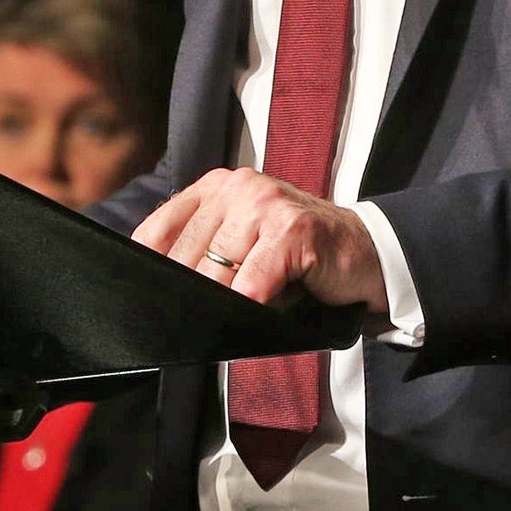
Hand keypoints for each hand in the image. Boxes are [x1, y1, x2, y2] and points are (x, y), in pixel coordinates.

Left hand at [130, 167, 388, 313]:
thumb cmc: (298, 255)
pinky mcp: (293, 227)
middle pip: (185, 255)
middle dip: (188, 295)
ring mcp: (266, 202)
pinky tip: (254, 314)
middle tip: (188, 324)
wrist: (364, 251)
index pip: (158, 230)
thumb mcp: (244, 243)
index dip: (148, 271)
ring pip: (216, 269)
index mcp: (215, 187)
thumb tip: (163, 294)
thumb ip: (206, 254)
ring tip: (227, 319)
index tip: (146, 303)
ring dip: (220, 303)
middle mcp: (236, 187)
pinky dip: (249, 304)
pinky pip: (254, 279)